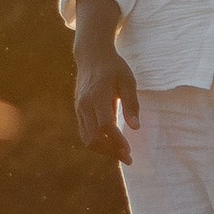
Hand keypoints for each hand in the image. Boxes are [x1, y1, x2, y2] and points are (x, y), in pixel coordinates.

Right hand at [72, 5, 138, 162]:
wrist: (91, 55)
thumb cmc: (113, 67)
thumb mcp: (127, 80)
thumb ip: (131, 103)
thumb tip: (135, 128)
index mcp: (98, 96)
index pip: (105, 125)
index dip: (116, 141)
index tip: (129, 150)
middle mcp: (85, 105)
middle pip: (93, 137)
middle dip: (110, 151)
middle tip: (128, 157)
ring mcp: (79, 108)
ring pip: (87, 139)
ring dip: (104, 150)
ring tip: (121, 153)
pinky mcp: (78, 111)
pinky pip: (85, 133)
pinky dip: (98, 142)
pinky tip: (111, 144)